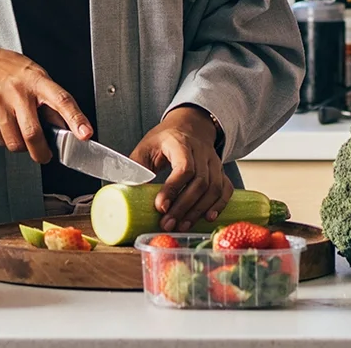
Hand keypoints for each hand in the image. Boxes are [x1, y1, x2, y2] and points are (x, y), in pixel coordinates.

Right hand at [0, 46, 89, 163]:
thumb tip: (68, 127)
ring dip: (22, 147)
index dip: (75, 119)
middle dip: (41, 152)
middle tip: (45, 156)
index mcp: (37, 80)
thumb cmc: (12, 71)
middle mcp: (18, 91)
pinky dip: (6, 140)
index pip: (61, 100)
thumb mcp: (37, 77)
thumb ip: (51, 102)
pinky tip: (6, 126)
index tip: (85, 134)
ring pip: (14, 142)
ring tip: (22, 135)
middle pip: (33, 132)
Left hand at [131, 105, 229, 230]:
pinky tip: (208, 218)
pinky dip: (220, 204)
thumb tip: (125, 192)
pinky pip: (225, 189)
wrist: (189, 125)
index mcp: (180, 143)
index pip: (184, 167)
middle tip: (168, 224)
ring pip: (214, 188)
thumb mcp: (146, 146)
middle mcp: (201, 152)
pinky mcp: (220, 170)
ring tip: (182, 226)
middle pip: (200, 182)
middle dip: (184, 207)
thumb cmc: (164, 139)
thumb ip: (136, 167)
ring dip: (199, 210)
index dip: (173, 189)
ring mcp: (214, 161)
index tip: (160, 207)